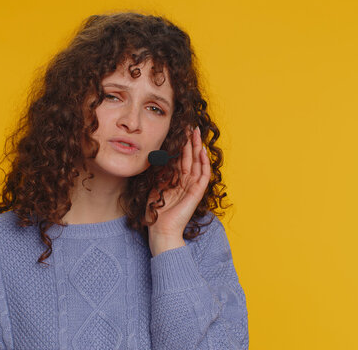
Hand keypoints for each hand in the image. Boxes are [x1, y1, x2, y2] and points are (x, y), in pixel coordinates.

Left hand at [146, 126, 210, 255]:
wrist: (161, 229)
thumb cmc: (156, 212)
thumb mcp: (154, 186)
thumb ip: (158, 173)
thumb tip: (155, 156)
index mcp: (176, 180)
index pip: (180, 158)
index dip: (181, 145)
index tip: (180, 131)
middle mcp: (186, 181)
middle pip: (190, 157)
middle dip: (191, 142)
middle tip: (191, 126)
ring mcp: (193, 187)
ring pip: (197, 163)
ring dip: (198, 148)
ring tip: (197, 134)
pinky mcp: (197, 193)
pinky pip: (203, 175)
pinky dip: (204, 163)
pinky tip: (202, 152)